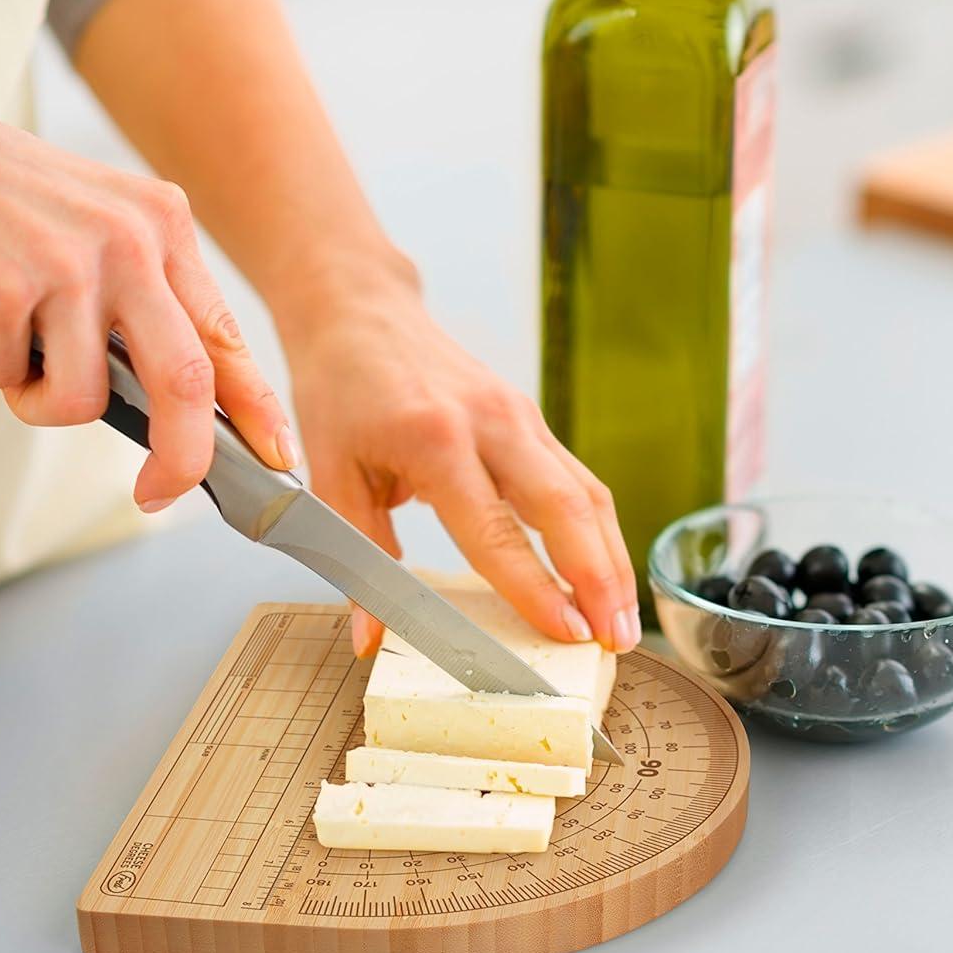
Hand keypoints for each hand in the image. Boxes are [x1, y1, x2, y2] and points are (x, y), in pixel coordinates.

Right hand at [0, 83, 297, 508]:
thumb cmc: (0, 206)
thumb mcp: (102, 227)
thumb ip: (151, 300)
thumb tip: (194, 404)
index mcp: (163, 225)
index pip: (225, 335)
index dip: (256, 407)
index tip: (277, 457)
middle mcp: (128, 239)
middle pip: (184, 381)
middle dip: (181, 458)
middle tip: (156, 495)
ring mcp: (66, 262)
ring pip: (85, 400)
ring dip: (42, 401)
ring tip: (14, 346)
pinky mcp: (1, 287)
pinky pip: (12, 382)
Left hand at [282, 270, 639, 657]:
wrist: (360, 312)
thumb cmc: (341, 390)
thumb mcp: (330, 475)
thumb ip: (358, 559)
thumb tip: (369, 636)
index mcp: (436, 439)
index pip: (495, 530)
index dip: (534, 587)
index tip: (564, 632)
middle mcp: (492, 423)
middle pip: (566, 508)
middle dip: (598, 579)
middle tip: (615, 640)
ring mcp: (520, 417)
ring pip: (587, 494)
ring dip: (611, 560)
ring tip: (623, 621)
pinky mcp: (531, 419)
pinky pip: (578, 479)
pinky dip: (598, 531)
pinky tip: (605, 572)